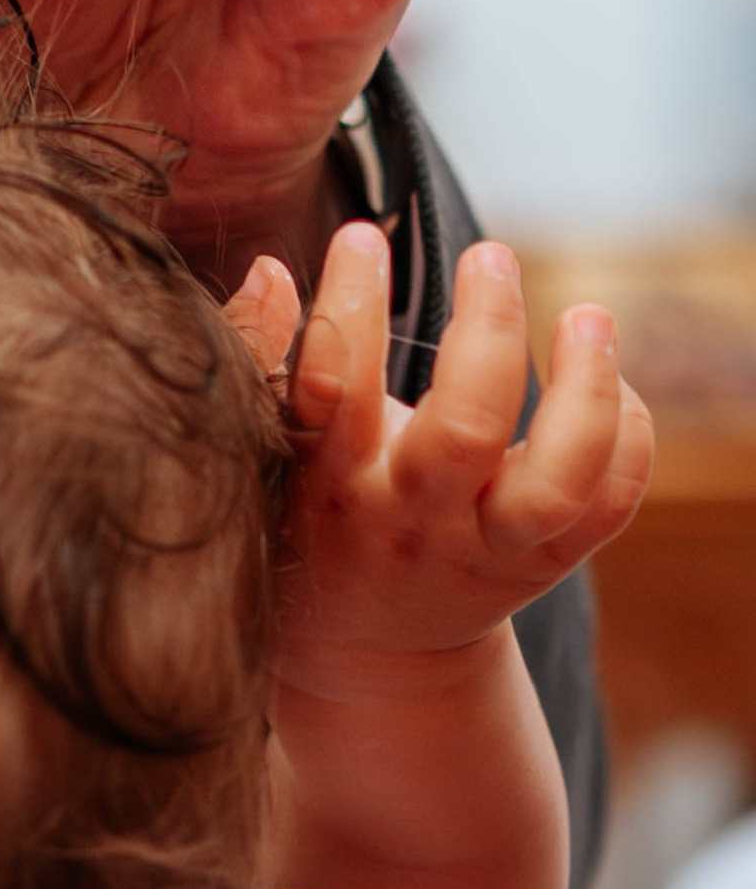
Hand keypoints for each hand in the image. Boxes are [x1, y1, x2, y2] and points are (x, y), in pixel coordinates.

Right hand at [238, 224, 653, 675]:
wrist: (372, 652)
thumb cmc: (310, 519)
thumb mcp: (269, 452)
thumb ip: (261, 358)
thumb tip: (269, 268)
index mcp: (330, 487)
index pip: (334, 391)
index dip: (349, 305)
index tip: (361, 236)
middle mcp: (411, 522)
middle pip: (468, 431)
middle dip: (489, 331)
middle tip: (490, 255)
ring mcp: (486, 550)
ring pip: (560, 481)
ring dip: (588, 389)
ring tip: (588, 315)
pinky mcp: (544, 563)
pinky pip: (607, 503)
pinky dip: (627, 434)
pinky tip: (608, 378)